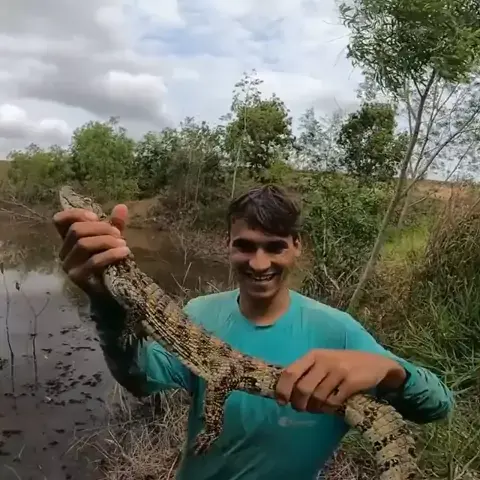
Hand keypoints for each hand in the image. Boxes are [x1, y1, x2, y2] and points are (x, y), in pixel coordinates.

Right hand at [52, 204, 130, 293]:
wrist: (111, 293)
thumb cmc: (109, 264)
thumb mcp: (112, 241)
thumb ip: (115, 225)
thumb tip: (121, 207)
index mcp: (69, 240)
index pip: (60, 220)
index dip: (76, 214)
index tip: (96, 216)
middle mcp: (64, 252)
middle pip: (76, 230)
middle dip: (100, 228)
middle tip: (118, 234)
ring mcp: (69, 266)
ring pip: (83, 244)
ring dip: (106, 241)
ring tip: (123, 244)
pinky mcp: (78, 278)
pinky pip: (93, 262)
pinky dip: (111, 254)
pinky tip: (124, 252)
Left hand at [275, 349, 405, 413]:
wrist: (375, 363)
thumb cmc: (342, 364)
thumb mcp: (322, 362)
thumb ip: (305, 372)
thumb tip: (284, 392)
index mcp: (313, 355)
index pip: (290, 372)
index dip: (282, 390)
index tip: (282, 402)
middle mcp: (324, 361)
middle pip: (302, 389)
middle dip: (299, 404)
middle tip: (301, 408)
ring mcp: (338, 371)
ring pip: (317, 398)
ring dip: (315, 408)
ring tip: (318, 407)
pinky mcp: (351, 382)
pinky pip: (333, 402)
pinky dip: (329, 408)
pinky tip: (331, 406)